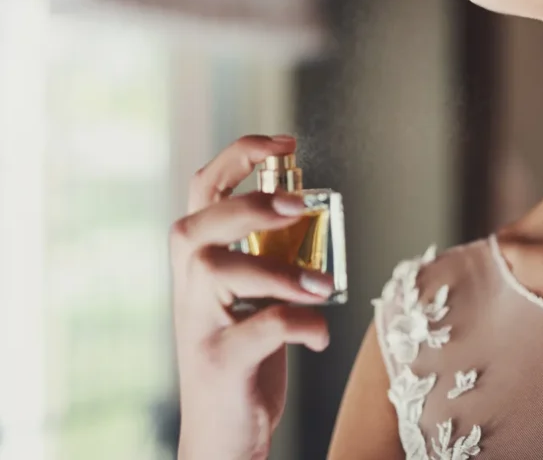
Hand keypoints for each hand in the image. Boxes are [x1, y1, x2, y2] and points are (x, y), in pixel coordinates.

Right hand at [170, 135, 333, 459]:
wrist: (222, 431)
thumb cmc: (245, 355)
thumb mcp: (248, 297)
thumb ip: (262, 255)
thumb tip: (306, 203)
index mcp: (198, 260)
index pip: (202, 190)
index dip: (238, 156)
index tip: (284, 141)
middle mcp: (188, 286)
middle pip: (201, 224)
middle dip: (250, 204)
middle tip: (298, 204)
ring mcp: (199, 324)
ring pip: (223, 272)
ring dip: (282, 272)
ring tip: (325, 287)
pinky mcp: (221, 361)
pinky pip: (262, 328)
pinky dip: (302, 325)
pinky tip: (319, 336)